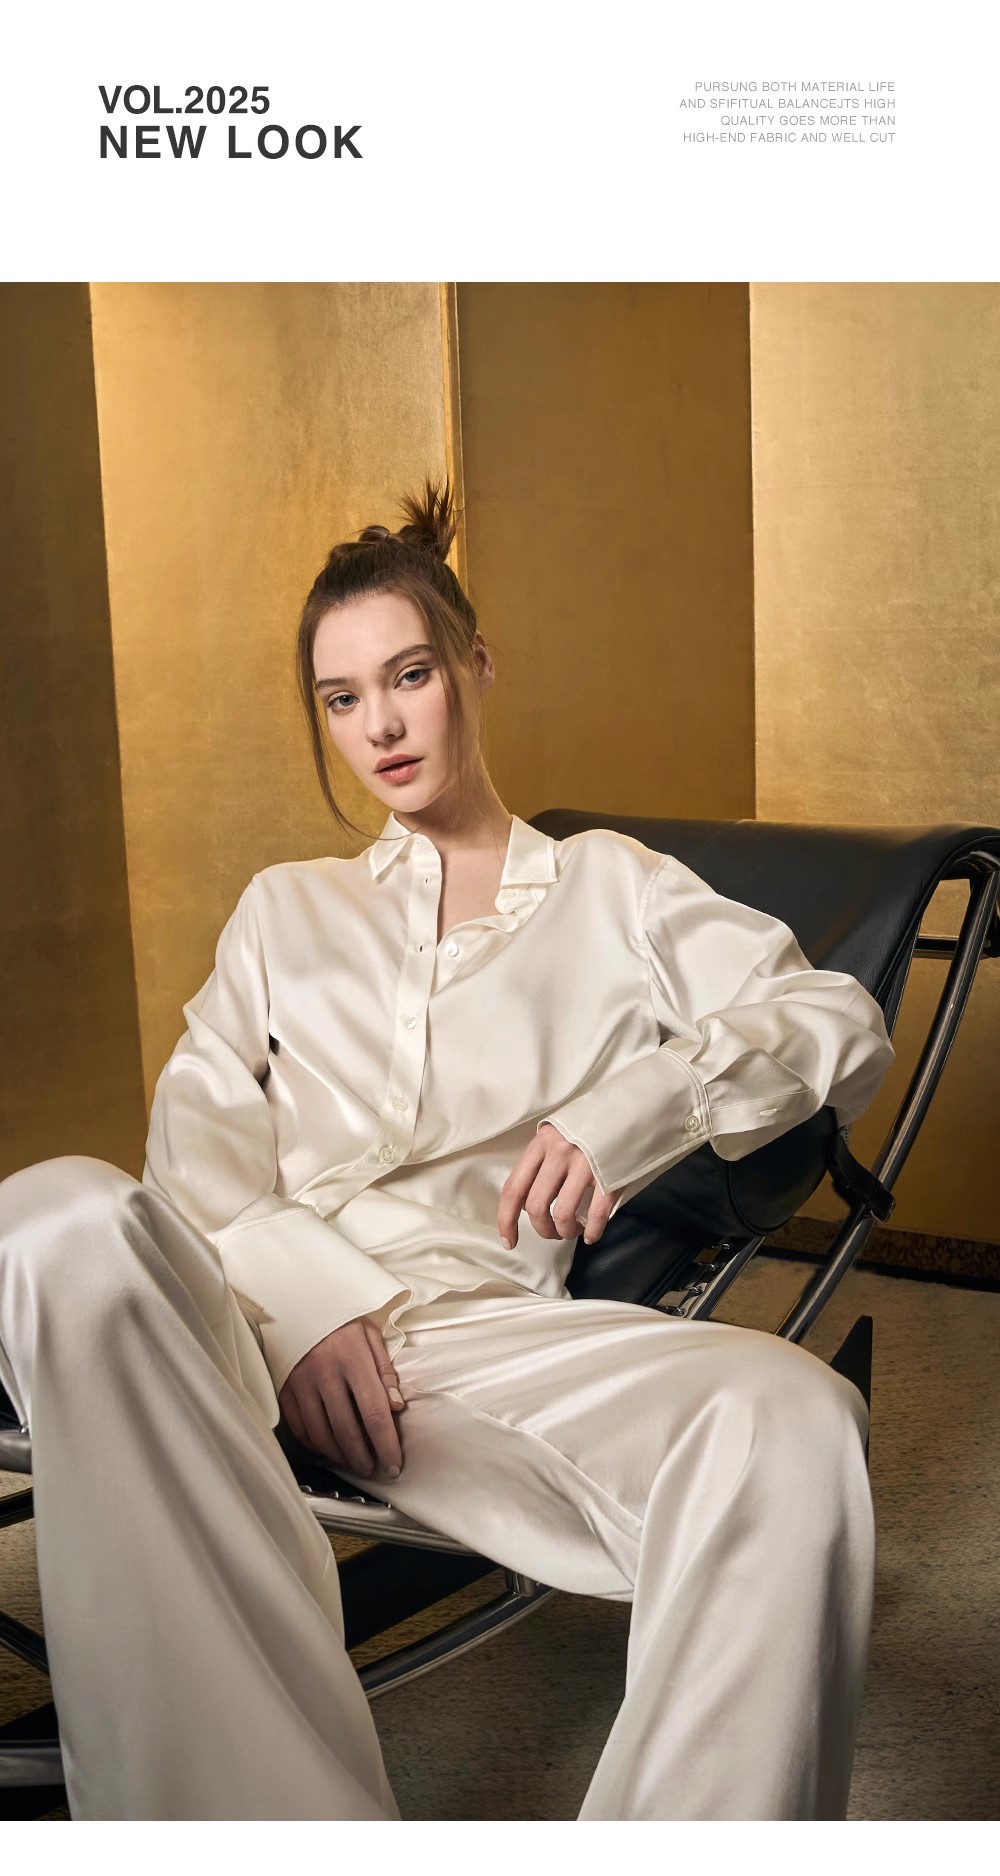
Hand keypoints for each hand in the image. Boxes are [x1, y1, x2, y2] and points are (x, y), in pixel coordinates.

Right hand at [278, 1316, 405, 1479]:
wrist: (296, 1299)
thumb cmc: (340, 1318)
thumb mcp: (369, 1334)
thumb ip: (384, 1371)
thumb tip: (397, 1407)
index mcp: (352, 1358)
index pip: (374, 1412)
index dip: (386, 1444)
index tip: (394, 1465)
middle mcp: (325, 1373)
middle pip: (347, 1430)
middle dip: (364, 1457)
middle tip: (375, 1469)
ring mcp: (301, 1383)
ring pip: (321, 1434)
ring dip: (340, 1456)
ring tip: (355, 1462)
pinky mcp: (284, 1389)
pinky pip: (300, 1427)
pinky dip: (316, 1445)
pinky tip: (329, 1449)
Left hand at [497, 1122, 620, 1250]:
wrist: (631, 1106)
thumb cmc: (590, 1125)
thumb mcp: (558, 1134)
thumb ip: (540, 1162)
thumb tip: (524, 1202)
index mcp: (542, 1142)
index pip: (514, 1187)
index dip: (506, 1219)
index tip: (508, 1240)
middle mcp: (560, 1152)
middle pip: (536, 1206)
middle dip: (542, 1228)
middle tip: (552, 1232)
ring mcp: (586, 1163)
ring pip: (562, 1214)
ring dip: (565, 1231)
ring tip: (572, 1230)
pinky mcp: (610, 1174)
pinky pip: (595, 1214)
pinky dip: (592, 1231)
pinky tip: (591, 1235)